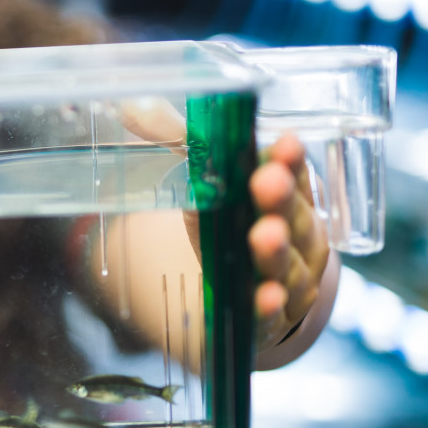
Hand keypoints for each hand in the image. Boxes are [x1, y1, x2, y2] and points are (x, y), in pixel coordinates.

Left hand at [116, 102, 329, 353]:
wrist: (240, 299)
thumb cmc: (229, 227)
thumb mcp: (206, 183)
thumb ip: (177, 143)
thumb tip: (132, 105)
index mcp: (286, 199)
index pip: (293, 175)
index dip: (289, 161)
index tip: (284, 141)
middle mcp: (296, 240)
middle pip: (294, 218)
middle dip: (279, 199)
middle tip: (266, 181)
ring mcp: (286, 284)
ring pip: (287, 267)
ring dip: (276, 252)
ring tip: (265, 235)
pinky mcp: (264, 323)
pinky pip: (268, 317)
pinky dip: (267, 307)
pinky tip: (265, 298)